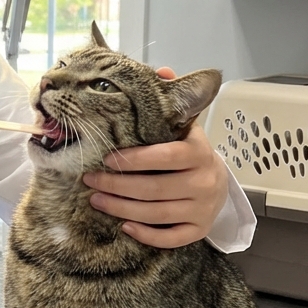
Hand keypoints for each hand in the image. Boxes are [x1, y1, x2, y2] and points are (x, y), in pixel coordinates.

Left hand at [81, 68, 228, 248]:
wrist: (218, 184)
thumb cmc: (188, 153)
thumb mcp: (183, 126)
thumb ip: (170, 102)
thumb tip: (162, 70)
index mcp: (198, 152)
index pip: (165, 156)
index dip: (134, 160)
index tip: (106, 159)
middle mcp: (204, 181)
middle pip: (155, 188)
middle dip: (117, 185)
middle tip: (89, 180)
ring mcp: (203, 208)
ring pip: (157, 213)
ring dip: (122, 208)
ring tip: (96, 200)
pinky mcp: (199, 230)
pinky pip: (170, 238)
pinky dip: (146, 234)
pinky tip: (124, 225)